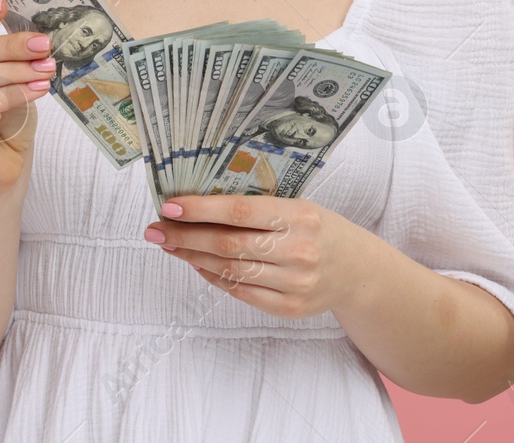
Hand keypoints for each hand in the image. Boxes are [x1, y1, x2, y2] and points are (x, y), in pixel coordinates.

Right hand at [0, 0, 52, 198]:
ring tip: (45, 70)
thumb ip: (10, 55)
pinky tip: (37, 91)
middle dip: (9, 46)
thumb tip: (32, 30)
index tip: (3, 3)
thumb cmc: (5, 119)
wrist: (3, 166)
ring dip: (14, 71)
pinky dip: (11, 94)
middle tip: (43, 44)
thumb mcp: (10, 78)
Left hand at [144, 195, 371, 318]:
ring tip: (170, 245)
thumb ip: (257, 207)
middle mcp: (298, 250)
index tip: (170, 206)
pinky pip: (240, 292)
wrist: (358, 270)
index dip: (201, 209)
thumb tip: (198, 205)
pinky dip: (214, 277)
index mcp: (300, 216)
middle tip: (156, 229)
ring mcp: (294, 283)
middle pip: (228, 244)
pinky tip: (197, 265)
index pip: (240, 210)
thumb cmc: (319, 229)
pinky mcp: (289, 308)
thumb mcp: (298, 206)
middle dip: (185, 236)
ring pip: (230, 270)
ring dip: (193, 257)